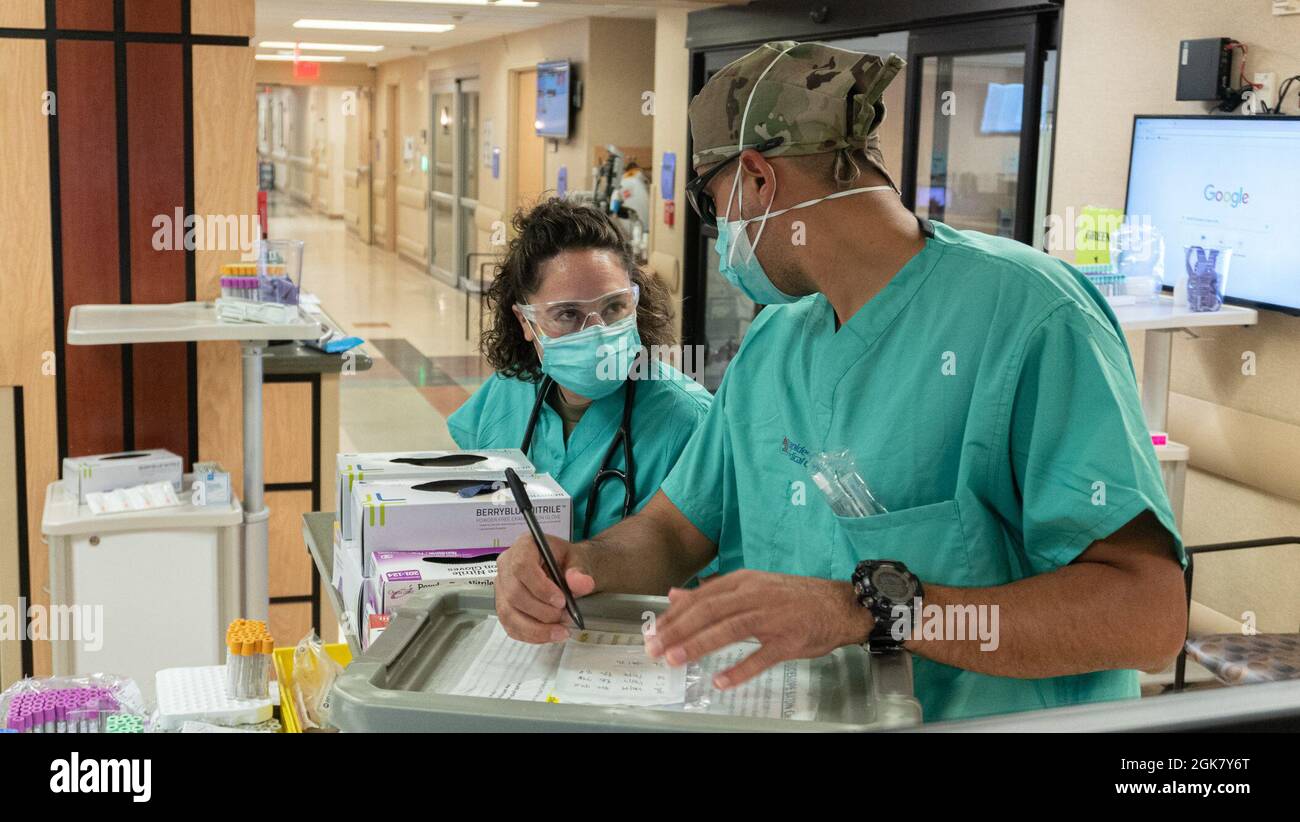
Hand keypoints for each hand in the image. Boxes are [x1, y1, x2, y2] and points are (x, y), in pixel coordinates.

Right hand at [494, 532, 595, 642]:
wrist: (567, 570)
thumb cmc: (568, 562)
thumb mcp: (580, 560)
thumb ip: (580, 571)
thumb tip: (582, 583)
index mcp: (524, 546)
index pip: (522, 566)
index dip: (540, 587)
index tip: (561, 601)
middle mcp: (506, 565)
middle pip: (515, 593)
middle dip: (542, 611)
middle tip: (566, 616)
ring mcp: (502, 587)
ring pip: (509, 614)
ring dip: (536, 628)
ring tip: (561, 630)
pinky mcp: (503, 605)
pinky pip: (510, 626)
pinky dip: (531, 635)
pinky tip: (549, 635)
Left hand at [644, 570, 870, 688]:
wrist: (840, 604)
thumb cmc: (792, 598)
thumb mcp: (751, 586)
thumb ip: (713, 593)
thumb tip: (675, 595)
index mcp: (743, 581)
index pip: (701, 597)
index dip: (674, 615)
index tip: (653, 631)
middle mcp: (755, 595)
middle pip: (709, 611)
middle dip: (678, 630)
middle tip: (655, 649)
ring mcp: (773, 617)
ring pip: (729, 629)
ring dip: (699, 645)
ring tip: (675, 660)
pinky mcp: (789, 640)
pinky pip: (762, 656)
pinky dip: (740, 669)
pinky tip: (720, 681)